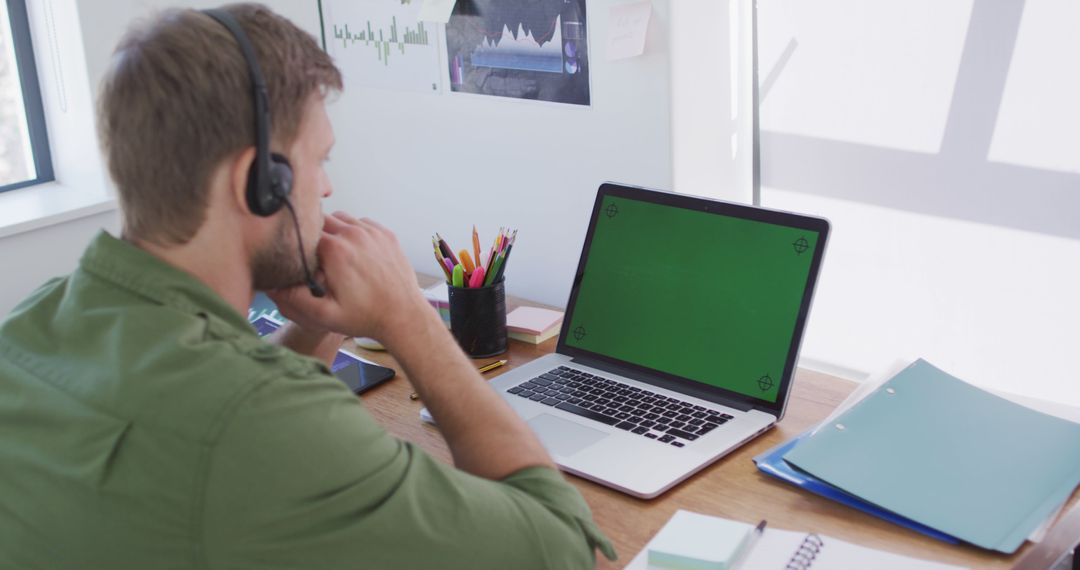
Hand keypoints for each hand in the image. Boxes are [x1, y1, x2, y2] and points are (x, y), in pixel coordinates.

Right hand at [268, 212, 428, 340]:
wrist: (403, 316)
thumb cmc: (366, 316)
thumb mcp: (325, 315)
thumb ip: (295, 299)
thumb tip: (272, 286)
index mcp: (335, 250)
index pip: (304, 232)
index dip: (299, 243)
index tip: (301, 257)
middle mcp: (354, 235)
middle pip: (321, 220)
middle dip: (315, 235)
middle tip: (316, 257)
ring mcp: (372, 232)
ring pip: (341, 218)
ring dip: (334, 231)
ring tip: (334, 254)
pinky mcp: (386, 234)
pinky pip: (362, 223)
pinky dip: (354, 232)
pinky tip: (354, 252)